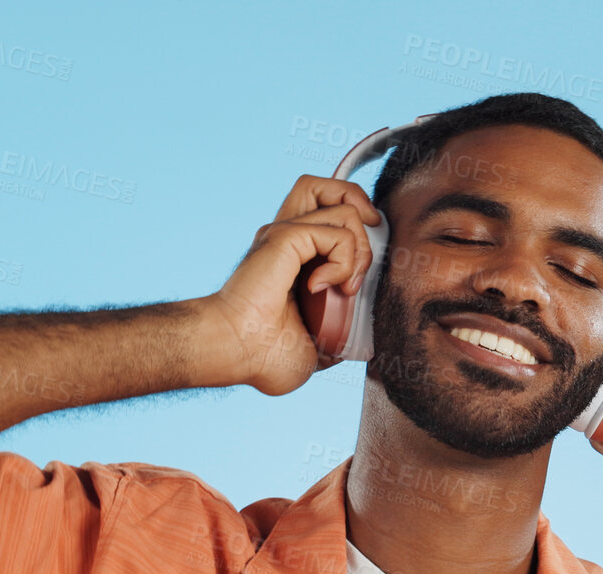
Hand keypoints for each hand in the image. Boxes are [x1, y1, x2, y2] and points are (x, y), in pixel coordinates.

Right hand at [202, 175, 382, 395]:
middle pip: (331, 186)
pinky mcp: (285, 238)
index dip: (357, 229)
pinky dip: (344, 263)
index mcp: (292, 257)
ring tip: (346, 286)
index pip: (329, 212)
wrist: (238, 352)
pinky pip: (338, 233)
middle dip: (363, 215)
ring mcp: (285, 234)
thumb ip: (334, 336)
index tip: (361, 272)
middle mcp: (287, 237)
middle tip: (362, 264)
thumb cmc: (263, 357)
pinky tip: (324, 289)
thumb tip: (351, 344)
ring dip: (360, 250)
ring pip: (345, 205)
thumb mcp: (316, 347)